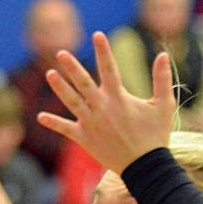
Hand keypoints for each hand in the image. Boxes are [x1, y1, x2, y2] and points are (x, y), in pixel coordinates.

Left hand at [38, 31, 174, 173]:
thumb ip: (162, 79)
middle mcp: (102, 108)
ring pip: (72, 102)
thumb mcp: (163, 106)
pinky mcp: (86, 139)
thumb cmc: (156, 136)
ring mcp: (91, 124)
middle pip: (83, 83)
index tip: (97, 35)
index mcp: (119, 99)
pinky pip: (66, 130)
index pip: (109, 68)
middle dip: (72, 67)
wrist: (146, 168)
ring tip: (49, 73)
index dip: (103, 51)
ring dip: (60, 88)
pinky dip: (54, 124)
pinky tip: (39, 117)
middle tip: (61, 53)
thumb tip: (163, 55)